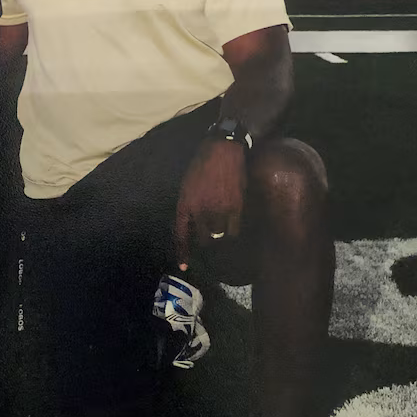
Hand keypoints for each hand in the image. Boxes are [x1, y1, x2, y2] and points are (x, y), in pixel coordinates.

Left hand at [174, 139, 247, 270]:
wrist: (222, 150)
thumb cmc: (201, 165)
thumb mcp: (187, 185)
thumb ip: (188, 206)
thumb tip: (192, 224)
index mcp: (185, 204)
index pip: (181, 235)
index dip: (182, 253)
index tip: (184, 267)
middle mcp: (200, 211)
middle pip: (203, 239)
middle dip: (205, 241)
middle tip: (209, 237)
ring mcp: (219, 210)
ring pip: (219, 236)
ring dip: (220, 235)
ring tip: (222, 230)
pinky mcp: (235, 207)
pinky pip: (234, 229)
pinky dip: (233, 231)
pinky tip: (233, 227)